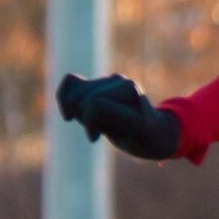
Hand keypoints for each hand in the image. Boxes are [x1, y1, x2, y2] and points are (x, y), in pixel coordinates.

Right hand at [56, 73, 181, 160]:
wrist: (153, 133)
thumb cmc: (143, 138)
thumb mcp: (130, 137)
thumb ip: (107, 116)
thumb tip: (79, 105)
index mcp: (134, 97)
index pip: (95, 103)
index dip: (89, 122)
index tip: (94, 138)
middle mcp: (123, 83)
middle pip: (81, 99)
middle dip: (84, 118)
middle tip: (100, 131)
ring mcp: (111, 80)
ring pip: (73, 92)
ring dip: (77, 111)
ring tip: (95, 122)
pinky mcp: (99, 82)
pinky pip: (70, 82)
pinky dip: (64, 97)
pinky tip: (71, 112)